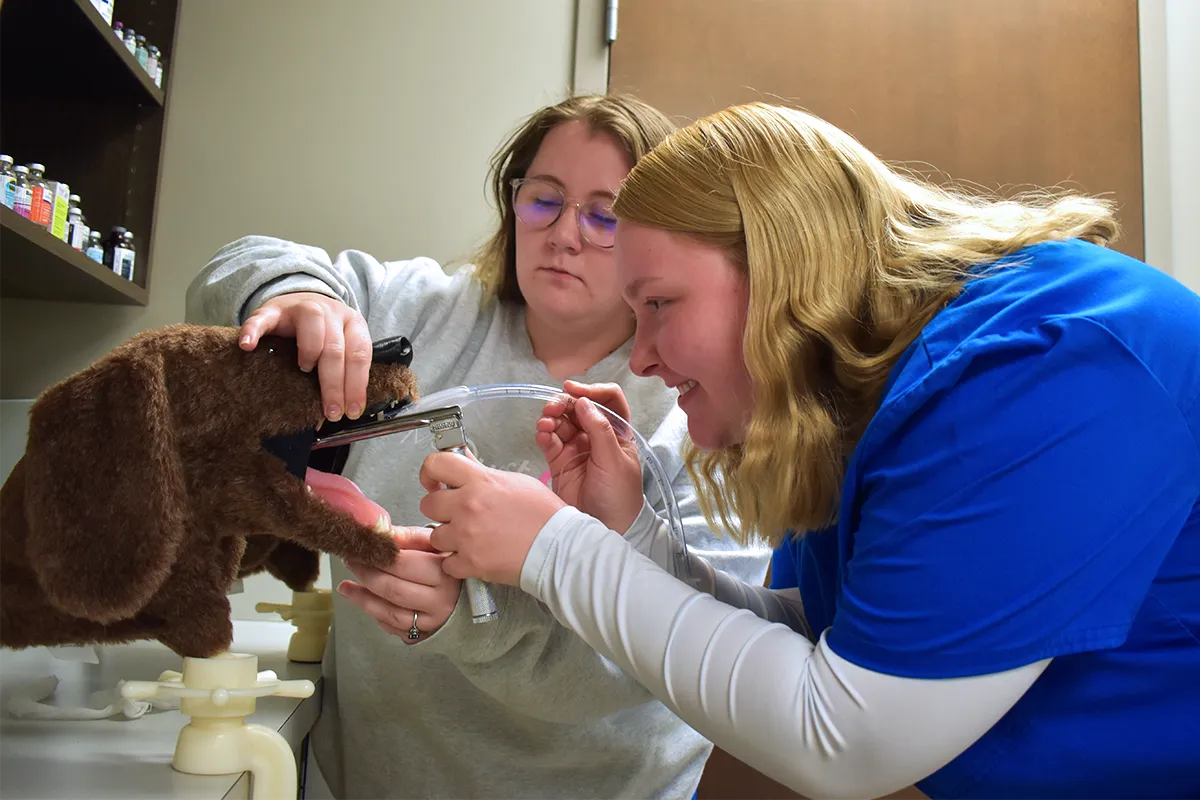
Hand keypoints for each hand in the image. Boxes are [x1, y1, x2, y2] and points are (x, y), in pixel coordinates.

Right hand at [239, 291, 371, 420]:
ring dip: (310, 351)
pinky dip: (254, 331)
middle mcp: (331, 312)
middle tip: (331, 412)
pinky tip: (247, 346)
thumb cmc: (323, 334)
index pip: (358, 355)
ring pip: (311, 323)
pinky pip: (262, 318)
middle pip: (335, 348)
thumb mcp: (342, 347)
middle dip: (334, 384)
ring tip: (304, 370)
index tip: (351, 411)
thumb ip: (344, 372)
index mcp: (353, 324)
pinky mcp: (272, 310)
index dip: (356, 385)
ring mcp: (301, 307)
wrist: (299, 301)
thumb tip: (343, 412)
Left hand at [336, 526, 459, 641]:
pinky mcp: (424, 635)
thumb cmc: (449, 566)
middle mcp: (440, 600)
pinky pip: (393, 627)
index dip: (376, 556)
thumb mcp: (436, 545)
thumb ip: (409, 538)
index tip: (359, 548)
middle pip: (393, 589)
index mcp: (445, 572)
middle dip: (366, 575)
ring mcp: (432, 621)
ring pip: (390, 613)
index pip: (402, 564)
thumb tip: (381, 532)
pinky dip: (375, 614)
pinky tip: (363, 601)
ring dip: (363, 599)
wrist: (468, 596)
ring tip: (345, 586)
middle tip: (350, 561)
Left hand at [418, 452, 564, 585]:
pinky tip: (475, 556)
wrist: (559, 547)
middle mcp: (468, 506)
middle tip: (455, 515)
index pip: (435, 464)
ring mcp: (467, 535)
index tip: (434, 482)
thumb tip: (464, 461)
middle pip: (427, 504)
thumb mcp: (516, 481)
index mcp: (480, 481)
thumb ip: (483, 473)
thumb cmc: (544, 515)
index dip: (429, 473)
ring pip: (435, 536)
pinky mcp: (470, 562)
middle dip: (439, 510)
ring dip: (449, 538)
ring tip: (471, 538)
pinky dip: (458, 563)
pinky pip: (447, 563)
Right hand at [535, 380, 643, 533]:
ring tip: (545, 423)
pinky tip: (542, 434)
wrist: (606, 528)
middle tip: (553, 406)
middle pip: (579, 408)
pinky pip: (550, 440)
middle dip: (565, 403)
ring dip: (552, 417)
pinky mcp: (560, 461)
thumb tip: (584, 402)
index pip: (608, 400)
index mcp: (617, 432)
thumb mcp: (615, 460)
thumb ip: (599, 430)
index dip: (592, 390)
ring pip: (562, 422)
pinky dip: (544, 433)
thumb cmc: (620, 496)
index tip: (574, 389)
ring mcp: (577, 448)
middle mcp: (596, 436)